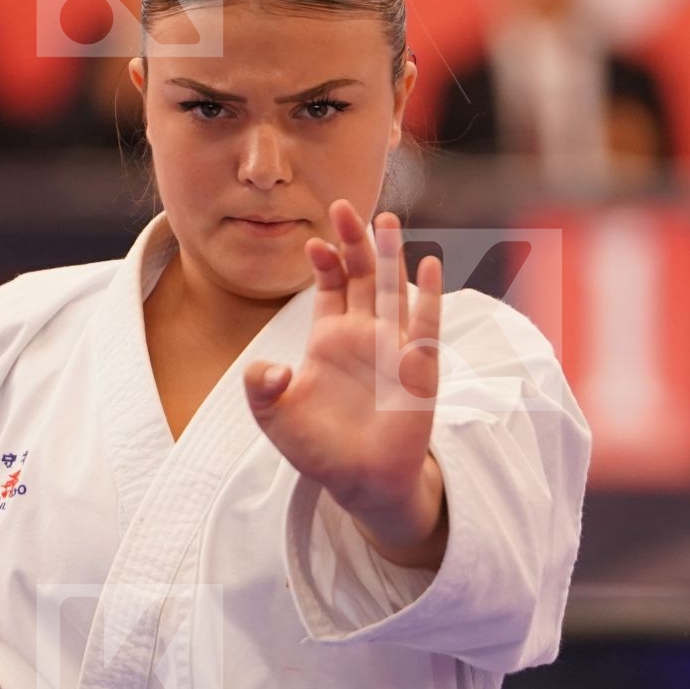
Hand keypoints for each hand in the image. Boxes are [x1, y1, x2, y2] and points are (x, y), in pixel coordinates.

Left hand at [243, 199, 448, 566]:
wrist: (360, 482)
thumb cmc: (318, 448)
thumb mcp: (274, 417)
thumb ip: (261, 388)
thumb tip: (268, 367)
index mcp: (329, 339)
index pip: (330, 286)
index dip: (324, 261)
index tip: (312, 242)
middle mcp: (364, 334)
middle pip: (361, 275)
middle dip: (353, 241)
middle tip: (343, 206)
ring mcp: (393, 347)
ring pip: (393, 290)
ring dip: (390, 256)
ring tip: (387, 220)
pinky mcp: (418, 368)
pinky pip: (426, 325)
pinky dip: (428, 296)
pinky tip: (428, 265)